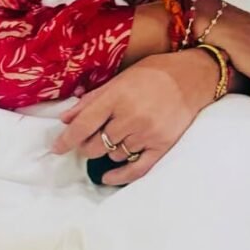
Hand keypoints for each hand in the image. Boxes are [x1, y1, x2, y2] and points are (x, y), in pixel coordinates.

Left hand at [52, 49, 219, 184]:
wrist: (193, 77)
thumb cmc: (154, 73)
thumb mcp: (121, 78)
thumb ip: (93, 98)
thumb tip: (65, 118)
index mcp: (118, 96)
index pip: (83, 124)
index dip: (66, 139)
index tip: (56, 148)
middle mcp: (131, 117)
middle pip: (95, 145)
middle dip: (87, 145)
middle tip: (91, 138)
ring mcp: (147, 133)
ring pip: (114, 155)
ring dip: (109, 150)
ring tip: (117, 137)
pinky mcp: (162, 146)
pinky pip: (135, 170)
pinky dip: (119, 176)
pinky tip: (108, 176)